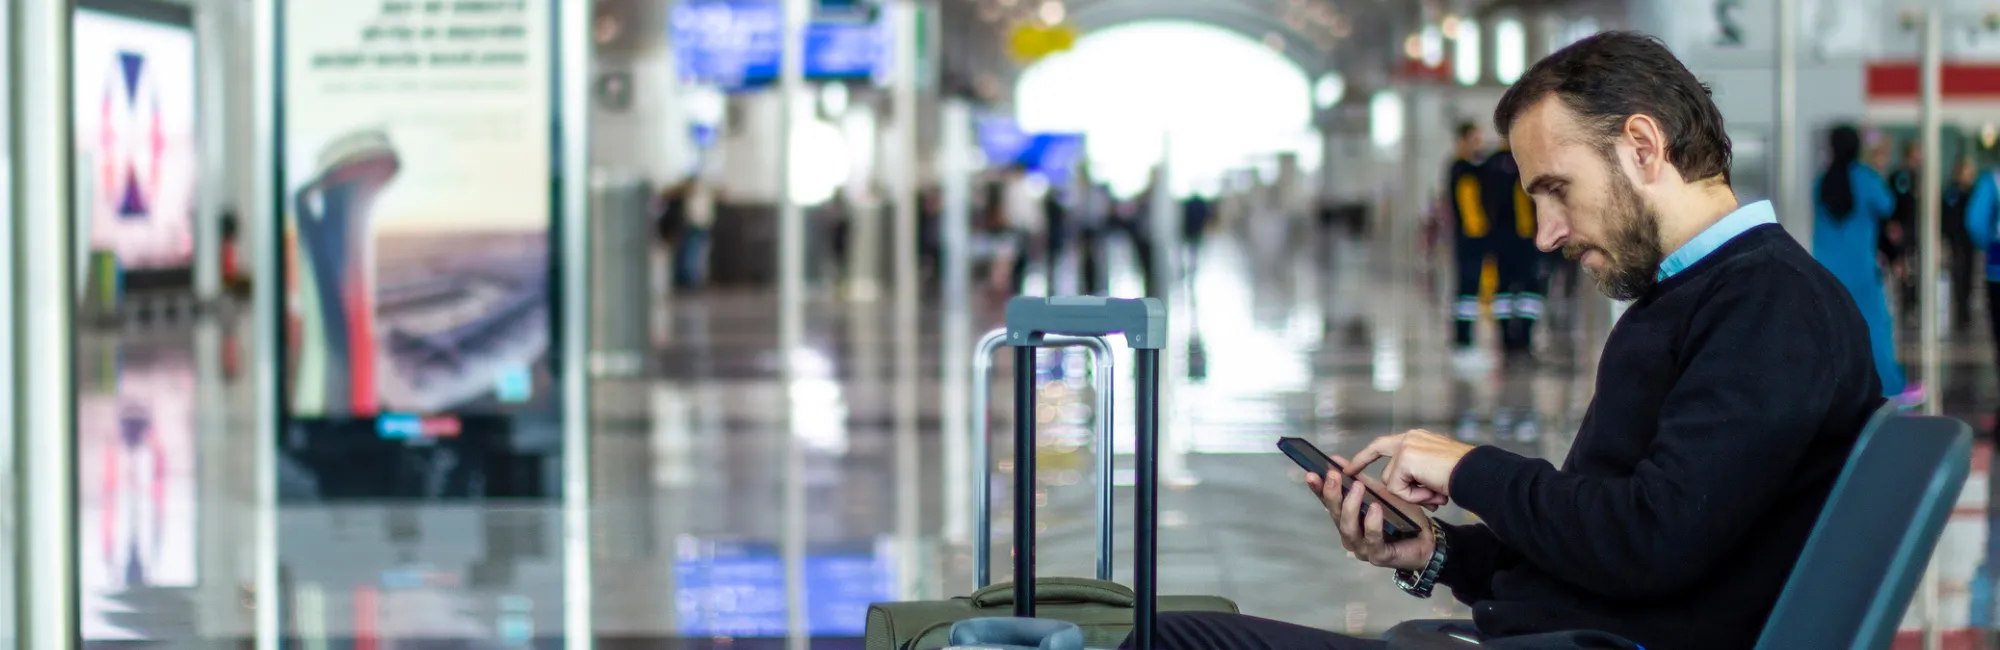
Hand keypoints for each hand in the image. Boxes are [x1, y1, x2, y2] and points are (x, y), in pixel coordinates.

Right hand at [1307, 465, 1434, 570]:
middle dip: (1333, 494)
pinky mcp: (1378, 556)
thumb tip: (1336, 460)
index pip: (1327, 503)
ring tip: (1357, 487)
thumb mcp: (1378, 493)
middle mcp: (1349, 534)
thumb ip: (1358, 479)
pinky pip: (1372, 539)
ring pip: (1348, 528)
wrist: (1427, 539)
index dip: (1318, 488)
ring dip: (1351, 506)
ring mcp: (1361, 547)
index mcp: (1346, 518)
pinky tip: (1375, 508)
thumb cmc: (1401, 517)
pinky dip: (1372, 523)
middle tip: (1334, 475)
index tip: (1312, 473)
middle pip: (1335, 514)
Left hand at [1349, 430, 1476, 507]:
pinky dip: (1414, 496)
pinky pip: (1398, 488)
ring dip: (1412, 495)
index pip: (1383, 445)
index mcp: (1417, 439)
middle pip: (1386, 469)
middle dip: (1392, 486)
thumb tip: (1397, 488)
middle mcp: (1410, 438)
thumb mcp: (1433, 475)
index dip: (1365, 457)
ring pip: (1392, 482)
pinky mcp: (1406, 458)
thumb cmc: (1463, 478)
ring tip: (1435, 493)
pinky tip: (1432, 492)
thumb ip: (1414, 475)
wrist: (1477, 475)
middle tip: (1388, 488)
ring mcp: (1406, 446)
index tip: (1349, 468)